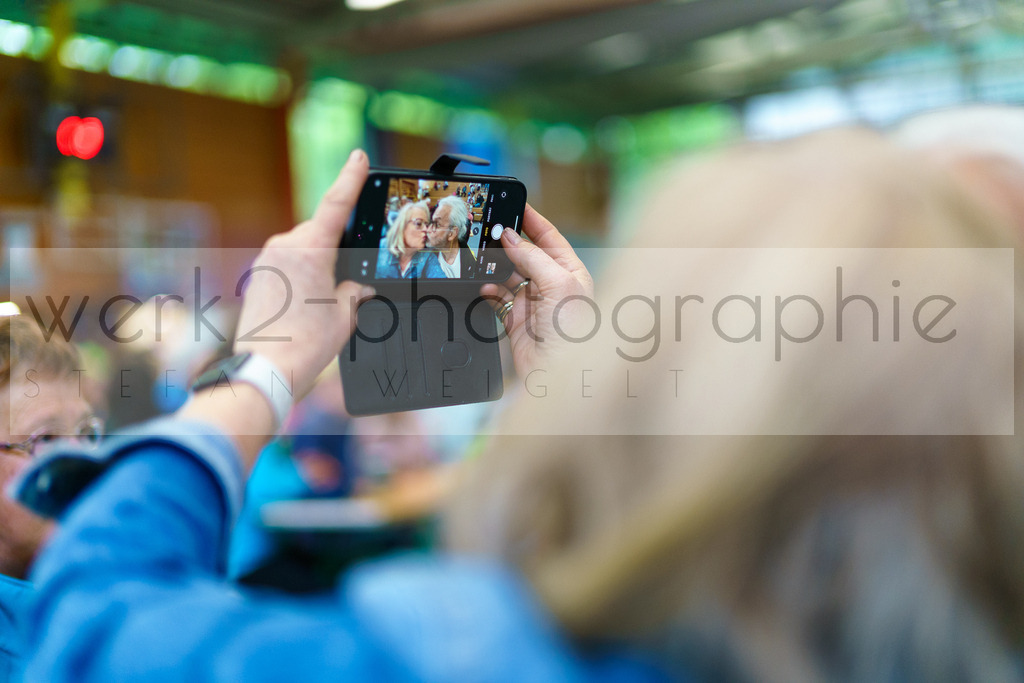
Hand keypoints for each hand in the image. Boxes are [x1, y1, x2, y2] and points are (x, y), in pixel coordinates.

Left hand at [234, 149, 371, 401]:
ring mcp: (267, 259)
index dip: (351, 178)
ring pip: (304, 247)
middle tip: (353, 274)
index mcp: (310, 249)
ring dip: (319, 262)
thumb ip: (356, 290)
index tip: (359, 157)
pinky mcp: (258, 273)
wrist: (266, 369)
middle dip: (339, 245)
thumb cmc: (306, 344)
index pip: (336, 204)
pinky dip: (303, 272)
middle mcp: (285, 246)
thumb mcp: (345, 313)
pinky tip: (309, 301)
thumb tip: (361, 286)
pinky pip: (288, 261)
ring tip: (326, 299)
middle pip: (321, 231)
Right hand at [480, 205, 593, 375]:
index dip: (532, 219)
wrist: (559, 373)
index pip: (549, 237)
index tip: (514, 203)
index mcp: (570, 271)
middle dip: (507, 242)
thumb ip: (532, 257)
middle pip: (526, 253)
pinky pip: (497, 298)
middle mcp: (552, 285)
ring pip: (508, 274)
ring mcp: (533, 302)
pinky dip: (488, 290)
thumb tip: (509, 236)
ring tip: (482, 258)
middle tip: (489, 229)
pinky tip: (484, 286)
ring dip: (495, 266)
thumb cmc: (574, 332)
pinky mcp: (516, 320)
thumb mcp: (558, 283)